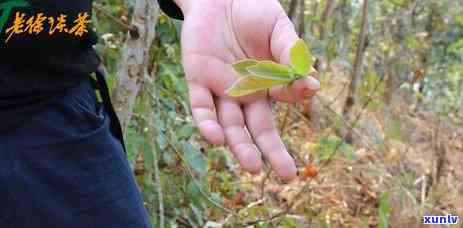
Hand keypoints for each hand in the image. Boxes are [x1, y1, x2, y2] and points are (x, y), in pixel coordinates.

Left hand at [174, 0, 319, 180]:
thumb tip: (311, 81)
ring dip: (240, 146)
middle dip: (271, 152)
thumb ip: (291, 52)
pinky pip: (200, 107)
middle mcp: (245, 93)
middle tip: (287, 175)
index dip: (295, 96)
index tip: (306, 88)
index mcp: (267, 82)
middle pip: (257, 128)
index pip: (283, 100)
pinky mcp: (197, 80)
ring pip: (230, 125)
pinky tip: (216, 138)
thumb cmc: (253, 12)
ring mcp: (221, 89)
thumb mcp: (278, 29)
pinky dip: (206, 123)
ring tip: (252, 167)